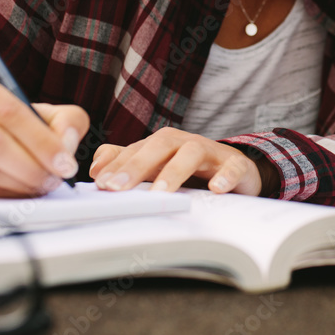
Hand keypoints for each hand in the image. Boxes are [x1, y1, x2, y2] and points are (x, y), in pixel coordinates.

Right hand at [0, 67, 88, 196]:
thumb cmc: (9, 119)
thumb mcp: (42, 109)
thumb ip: (66, 120)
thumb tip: (66, 144)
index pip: (8, 111)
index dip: (41, 140)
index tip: (66, 163)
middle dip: (30, 166)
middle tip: (55, 179)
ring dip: (17, 183)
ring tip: (41, 185)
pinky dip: (1, 194)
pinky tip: (20, 191)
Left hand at [89, 127, 272, 195]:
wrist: (238, 169)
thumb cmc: (193, 169)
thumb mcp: (158, 166)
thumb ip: (127, 163)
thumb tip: (96, 166)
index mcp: (164, 145)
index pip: (137, 149)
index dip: (118, 165)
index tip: (101, 183)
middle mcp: (185, 143)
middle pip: (161, 144)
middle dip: (137, 165)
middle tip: (118, 187)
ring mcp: (212, 153)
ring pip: (193, 152)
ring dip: (175, 170)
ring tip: (161, 192)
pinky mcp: (236, 165)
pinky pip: (233, 167)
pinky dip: (225, 176)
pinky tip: (216, 189)